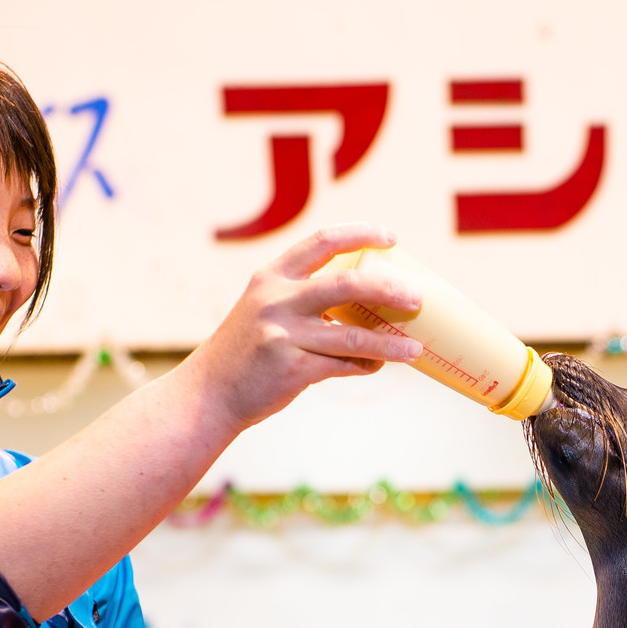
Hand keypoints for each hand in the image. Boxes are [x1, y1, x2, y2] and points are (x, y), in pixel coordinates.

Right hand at [189, 222, 424, 429]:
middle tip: (416, 297)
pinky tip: (376, 366)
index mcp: (272, 276)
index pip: (322, 241)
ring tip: (415, 349)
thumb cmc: (247, 350)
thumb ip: (302, 298)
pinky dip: (365, 367)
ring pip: (353, 337)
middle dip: (389, 289)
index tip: (392, 238)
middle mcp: (276, 300)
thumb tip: (365, 299)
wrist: (209, 393)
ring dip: (390, 344)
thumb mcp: (264, 309)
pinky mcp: (291, 369)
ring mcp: (284, 335)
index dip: (361, 233)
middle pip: (346, 284)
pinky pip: (343, 367)